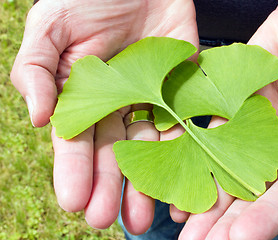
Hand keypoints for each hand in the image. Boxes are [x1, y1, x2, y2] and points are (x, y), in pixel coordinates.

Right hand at [11, 0, 197, 230]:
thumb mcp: (51, 26)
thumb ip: (36, 70)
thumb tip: (35, 118)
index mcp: (84, 97)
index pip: (76, 141)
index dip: (75, 170)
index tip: (74, 201)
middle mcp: (117, 106)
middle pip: (114, 153)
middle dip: (110, 186)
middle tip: (108, 219)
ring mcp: (152, 101)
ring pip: (150, 149)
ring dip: (148, 182)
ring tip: (147, 217)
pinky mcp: (183, 93)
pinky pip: (187, 127)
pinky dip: (188, 155)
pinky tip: (187, 181)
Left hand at [177, 1, 277, 238]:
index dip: (263, 219)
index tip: (237, 239)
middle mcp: (276, 146)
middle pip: (245, 188)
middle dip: (220, 216)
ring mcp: (251, 119)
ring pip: (220, 157)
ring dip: (199, 183)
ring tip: (177, 213)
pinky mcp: (232, 92)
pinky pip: (207, 115)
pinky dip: (189, 136)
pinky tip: (171, 158)